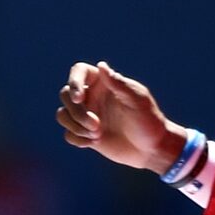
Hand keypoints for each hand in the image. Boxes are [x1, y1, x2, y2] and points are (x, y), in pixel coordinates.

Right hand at [57, 61, 182, 170]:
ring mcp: (87, 115)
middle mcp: (92, 96)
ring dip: (75, 126)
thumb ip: (118, 83)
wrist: (151, 149)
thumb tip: (101, 65)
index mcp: (104, 83)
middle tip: (96, 125)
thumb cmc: (148, 121)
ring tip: (97, 135)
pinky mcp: (85, 134)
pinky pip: (68, 134)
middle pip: (65, 95)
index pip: (79, 72)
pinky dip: (77, 139)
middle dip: (77, 112)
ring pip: (63, 114)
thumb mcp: (137, 100)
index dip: (73, 82)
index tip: (79, 99)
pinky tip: (94, 143)